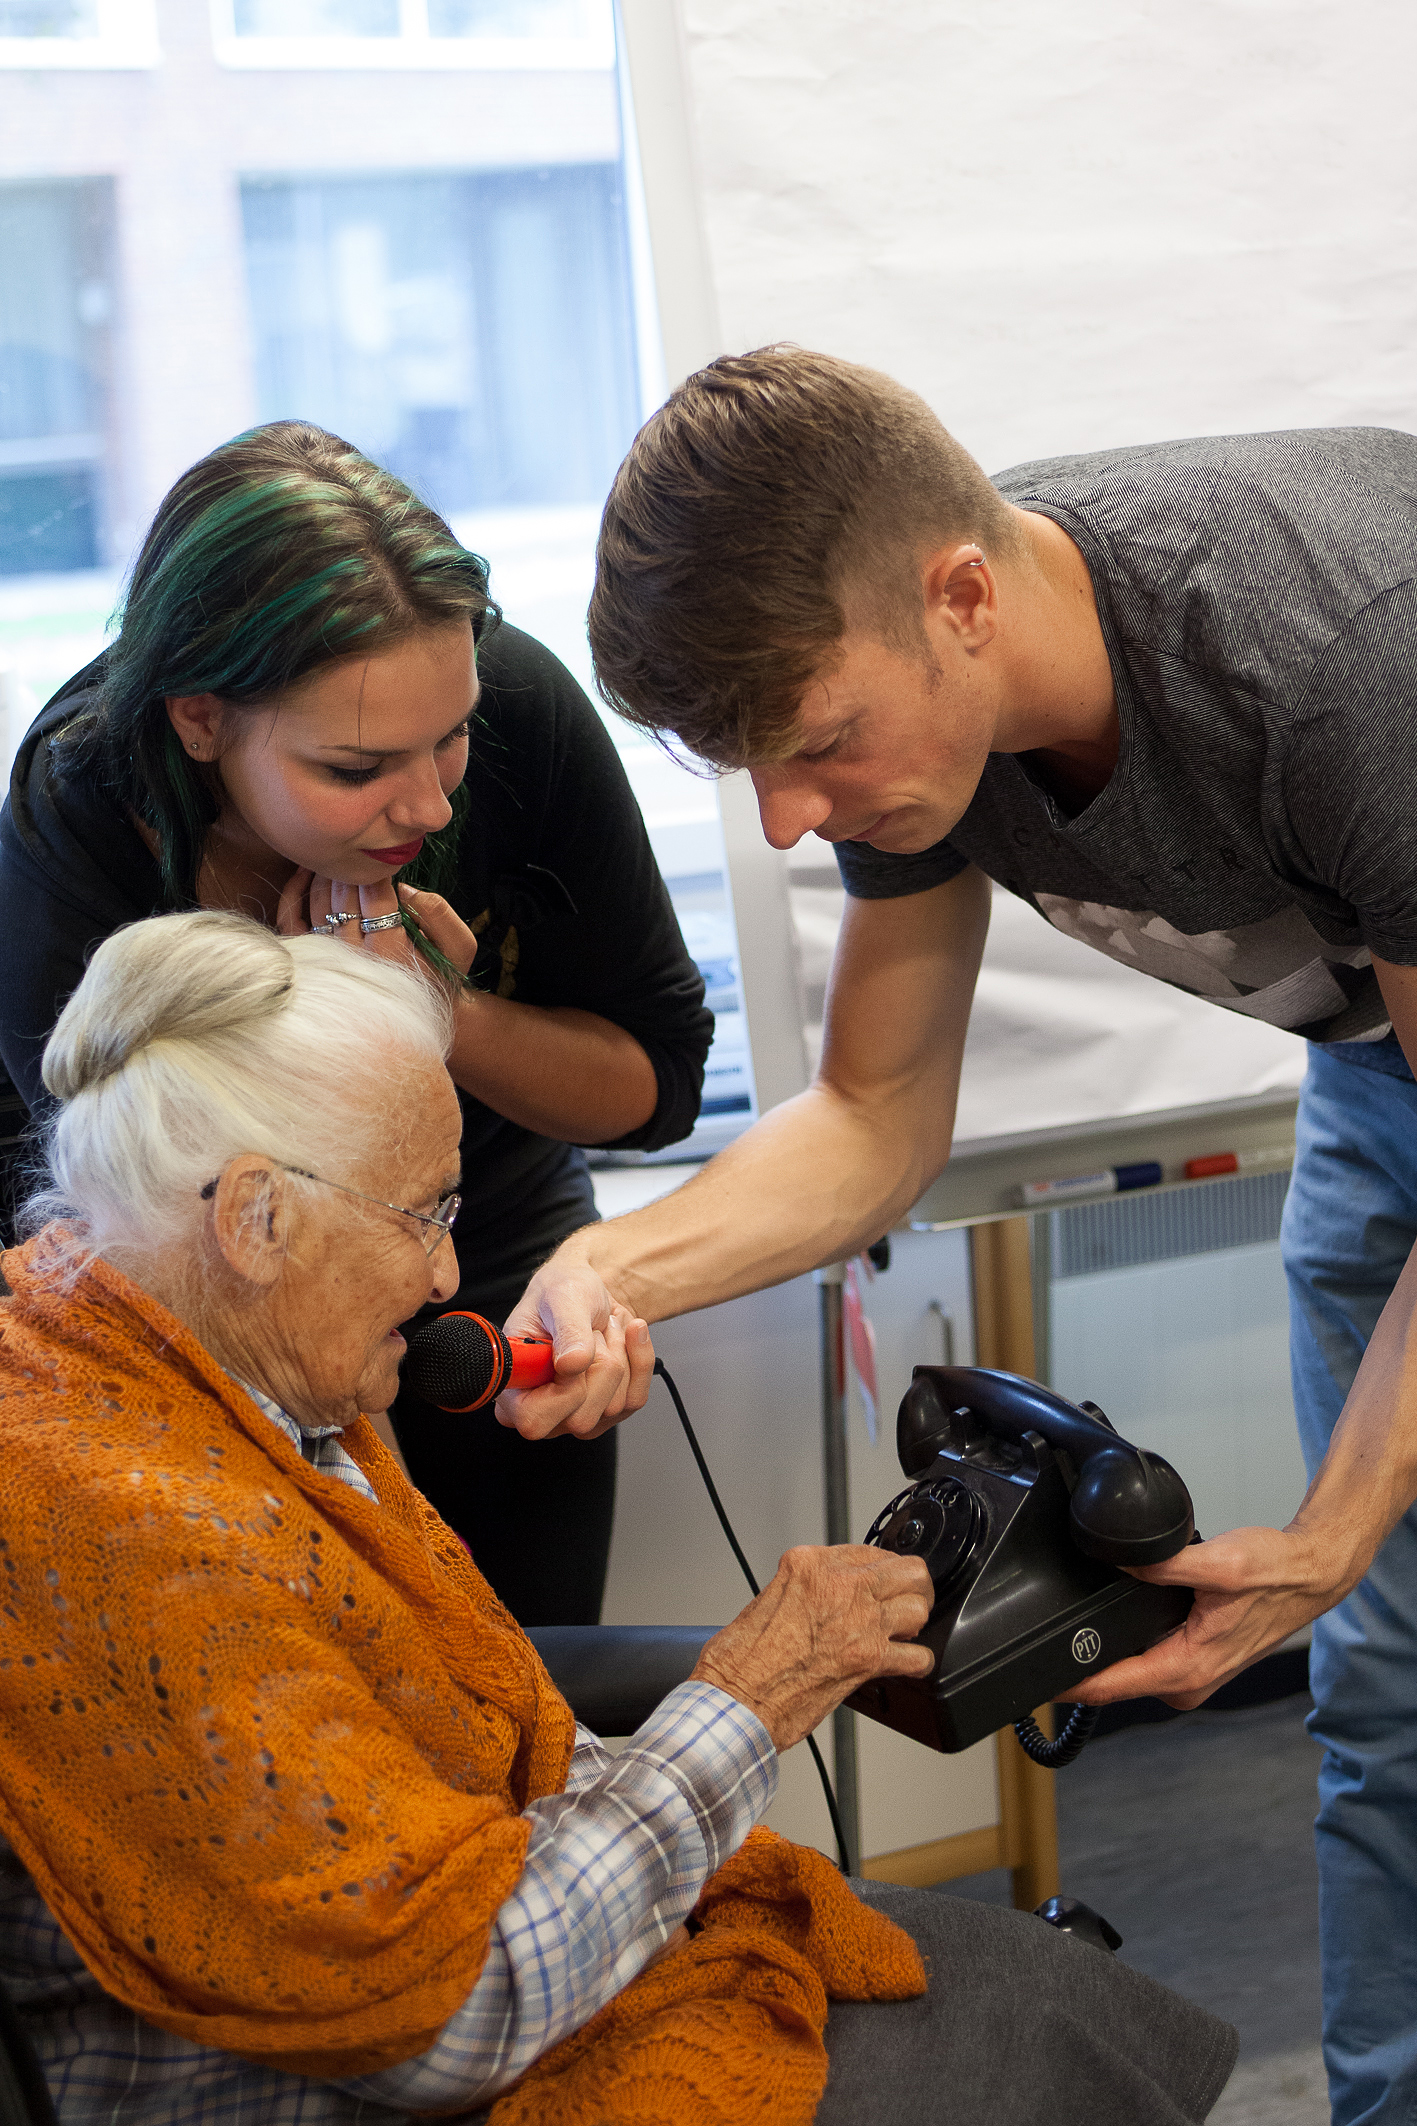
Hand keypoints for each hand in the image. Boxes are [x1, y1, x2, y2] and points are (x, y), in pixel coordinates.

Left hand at [274, 871, 477, 978]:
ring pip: (318, 901)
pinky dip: (294, 891)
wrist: (415, 1013)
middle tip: (360, 855)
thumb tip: (404, 888)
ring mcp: (327, 958)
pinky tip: (308, 873)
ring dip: (326, 873)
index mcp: (391, 954)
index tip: (384, 864)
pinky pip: (291, 918)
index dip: (378, 872)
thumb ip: (440, 913)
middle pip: (344, 894)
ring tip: (340, 858)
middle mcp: (354, 958)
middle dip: (352, 868)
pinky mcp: (310, 957)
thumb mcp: (460, 947)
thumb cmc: (441, 976)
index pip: (376, 896)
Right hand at [499, 1257, 655, 1439]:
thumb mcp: (561, 1298)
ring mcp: (576, 1416)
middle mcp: (542, 1411)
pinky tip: (629, 1335)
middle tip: (590, 1330)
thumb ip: (568, 1331)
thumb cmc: (561, 1292)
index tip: (573, 1352)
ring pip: (615, 1406)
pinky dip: (639, 1360)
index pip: (534, 1420)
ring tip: (602, 1330)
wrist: (586, 1293)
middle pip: (583, 1418)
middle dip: (598, 1363)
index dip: (562, 1390)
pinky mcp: (607, 1411)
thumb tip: (572, 1365)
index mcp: (513, 1390)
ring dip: (619, 1356)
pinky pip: (636, 1397)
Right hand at [691, 1544, 934, 1753]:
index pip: (867, 1550)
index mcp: (809, 1565)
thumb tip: (827, 1598)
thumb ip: (804, 1589)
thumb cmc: (740, 1659)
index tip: (880, 1580)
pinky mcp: (869, 1660)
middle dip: (910, 1586)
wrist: (738, 1699)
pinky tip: (906, 1665)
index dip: (879, 1569)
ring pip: (918, 1607)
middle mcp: (839, 1586)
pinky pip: (917, 1656)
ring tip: (903, 1631)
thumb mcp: (768, 1598)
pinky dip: (917, 1663)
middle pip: (906, 1570)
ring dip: (915, 1621)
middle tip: (904, 1600)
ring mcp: (859, 1621)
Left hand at [1066, 1523, 1337, 1710]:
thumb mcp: (1218, 1562)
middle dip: (1078, 1664)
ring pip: (1128, 1671)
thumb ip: (1164, 1563)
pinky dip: (1128, 1644)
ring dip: (1104, 1652)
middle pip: (1112, 1683)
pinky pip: (1146, 1660)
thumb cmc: (1274, 1574)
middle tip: (1041, 1634)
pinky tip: (1115, 1621)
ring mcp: (1190, 1675)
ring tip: (1075, 1625)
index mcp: (1187, 1668)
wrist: (1308, 1576)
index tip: (1031, 1677)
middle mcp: (1187, 1682)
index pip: (1109, 1688)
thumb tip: (1118, 1559)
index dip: (1066, 1683)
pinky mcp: (1193, 1661)